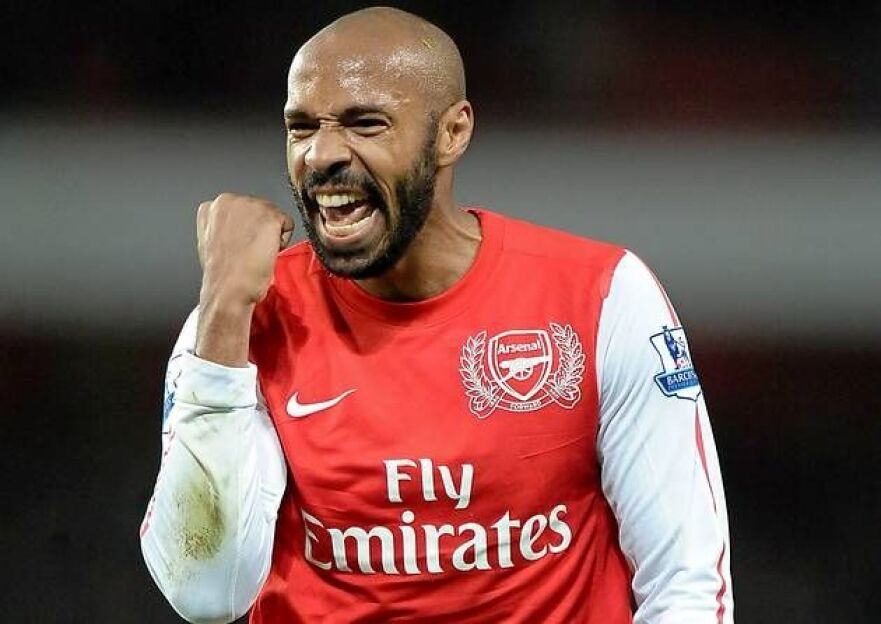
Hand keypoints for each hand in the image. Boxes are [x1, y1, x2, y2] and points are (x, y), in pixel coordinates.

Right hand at [194, 193, 293, 365]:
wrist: (229, 288)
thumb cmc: (222, 275)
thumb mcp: (211, 242)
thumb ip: (223, 227)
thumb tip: (239, 230)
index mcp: (212, 207)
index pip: (241, 209)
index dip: (245, 229)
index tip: (241, 244)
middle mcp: (229, 201)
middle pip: (259, 209)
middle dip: (259, 229)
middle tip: (250, 251)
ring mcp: (250, 206)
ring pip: (273, 215)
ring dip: (271, 235)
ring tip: (256, 253)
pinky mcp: (269, 216)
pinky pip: (287, 224)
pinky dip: (282, 240)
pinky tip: (266, 252)